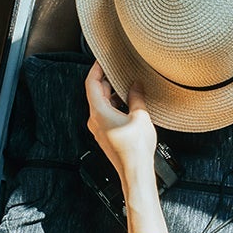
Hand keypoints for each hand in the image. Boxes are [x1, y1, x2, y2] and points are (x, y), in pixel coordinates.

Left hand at [85, 62, 156, 182]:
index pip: (92, 83)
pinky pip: (107, 115)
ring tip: (127, 86)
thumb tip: (135, 85)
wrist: (135, 172)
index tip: (103, 59)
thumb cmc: (136, 148)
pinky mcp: (106, 136)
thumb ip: (136, 97)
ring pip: (102, 105)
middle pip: (96, 93)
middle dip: (107, 80)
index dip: (96, 69)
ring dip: (113, 94)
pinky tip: (128, 104)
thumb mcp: (140, 116)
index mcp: (99, 112)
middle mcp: (95, 120)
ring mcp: (99, 129)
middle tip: (118, 69)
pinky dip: (115, 106)